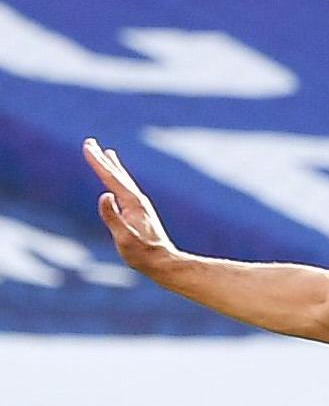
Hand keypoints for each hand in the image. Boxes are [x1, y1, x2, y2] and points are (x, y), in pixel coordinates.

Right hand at [82, 138, 177, 269]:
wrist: (163, 263)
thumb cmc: (142, 254)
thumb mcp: (124, 238)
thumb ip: (113, 217)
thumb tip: (104, 195)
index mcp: (133, 203)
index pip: (111, 178)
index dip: (98, 162)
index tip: (88, 146)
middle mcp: (138, 200)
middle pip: (117, 174)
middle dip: (102, 159)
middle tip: (90, 141)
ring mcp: (140, 206)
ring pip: (123, 181)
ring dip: (113, 166)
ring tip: (107, 153)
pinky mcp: (140, 213)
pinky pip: (126, 190)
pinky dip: (120, 181)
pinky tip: (117, 182)